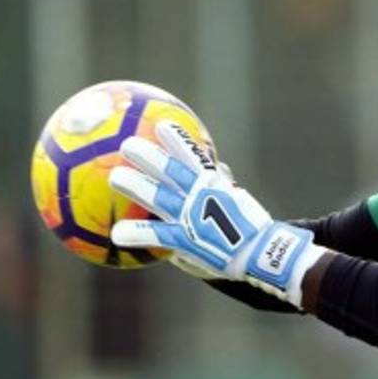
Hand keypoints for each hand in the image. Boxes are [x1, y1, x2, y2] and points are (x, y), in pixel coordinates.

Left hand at [108, 121, 323, 306]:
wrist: (261, 252)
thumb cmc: (250, 226)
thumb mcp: (238, 198)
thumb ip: (222, 183)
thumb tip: (217, 167)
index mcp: (215, 184)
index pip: (194, 156)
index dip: (178, 139)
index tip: (162, 125)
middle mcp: (201, 197)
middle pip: (171, 172)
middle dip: (149, 156)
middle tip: (127, 145)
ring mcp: (192, 217)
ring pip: (159, 198)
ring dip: (136, 186)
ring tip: (115, 177)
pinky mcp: (187, 241)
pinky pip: (157, 236)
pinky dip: (137, 234)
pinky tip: (117, 234)